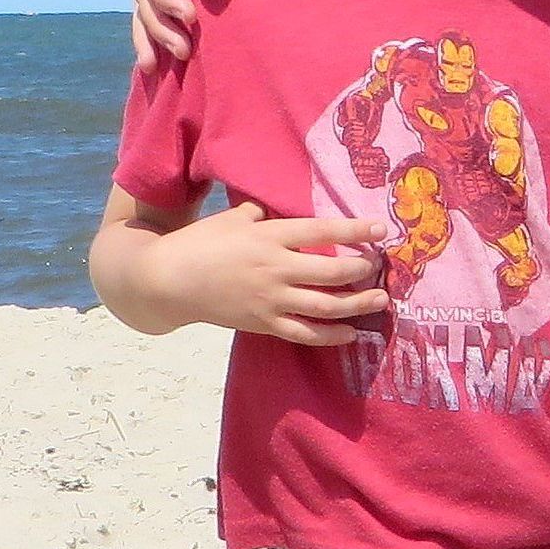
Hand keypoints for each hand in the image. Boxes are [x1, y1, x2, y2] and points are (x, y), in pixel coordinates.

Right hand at [150, 201, 389, 345]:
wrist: (168, 281)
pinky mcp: (263, 324)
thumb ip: (261, 215)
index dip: (355, 231)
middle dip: (362, 270)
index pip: (322, 232)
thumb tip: (278, 212)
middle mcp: (276, 268)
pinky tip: (350, 333)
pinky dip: (330, 336)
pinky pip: (303, 334)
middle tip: (379, 267)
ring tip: (380, 300)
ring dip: (357, 304)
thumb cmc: (200, 242)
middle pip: (332, 272)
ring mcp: (271, 300)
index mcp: (270, 237)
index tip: (381, 229)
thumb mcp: (232, 217)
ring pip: (325, 306)